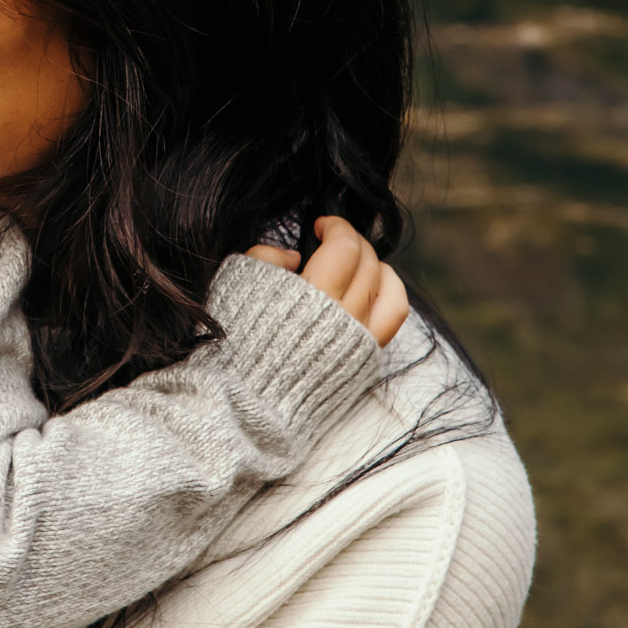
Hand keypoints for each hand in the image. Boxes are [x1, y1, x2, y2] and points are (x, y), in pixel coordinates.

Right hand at [245, 215, 408, 344]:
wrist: (242, 402)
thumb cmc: (234, 343)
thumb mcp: (237, 286)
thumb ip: (265, 256)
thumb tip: (294, 257)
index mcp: (311, 295)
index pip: (343, 246)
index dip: (336, 226)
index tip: (320, 225)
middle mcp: (342, 318)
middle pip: (366, 262)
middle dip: (353, 241)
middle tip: (334, 239)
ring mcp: (357, 340)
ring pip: (387, 286)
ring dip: (374, 263)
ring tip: (358, 259)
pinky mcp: (363, 358)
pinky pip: (393, 316)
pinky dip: (390, 291)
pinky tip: (376, 283)